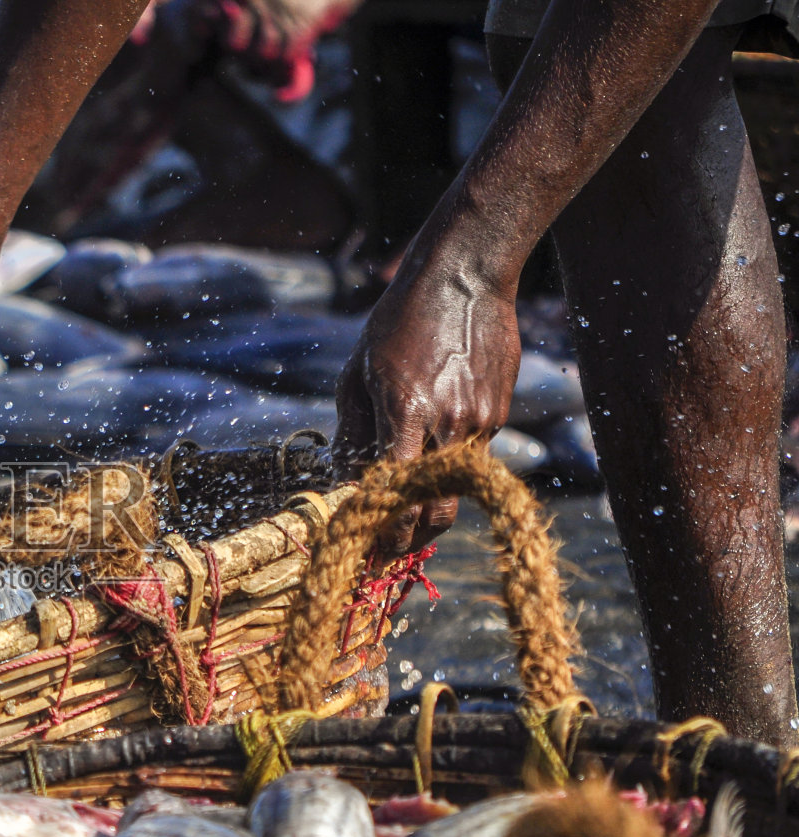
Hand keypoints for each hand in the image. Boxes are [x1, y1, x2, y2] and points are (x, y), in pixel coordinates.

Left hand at [334, 261, 522, 556]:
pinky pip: (470, 460)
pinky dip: (448, 472)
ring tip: (404, 519)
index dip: (380, 537)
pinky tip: (431, 458)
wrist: (466, 278)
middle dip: (410, 543)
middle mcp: (448, 427)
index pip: (393, 499)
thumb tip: (342, 484)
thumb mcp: (358, 374)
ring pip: (455, 493)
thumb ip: (352, 434)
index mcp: (405, 415)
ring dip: (430, 513)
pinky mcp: (499, 415)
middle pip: (435, 516)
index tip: (364, 552)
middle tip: (387, 553)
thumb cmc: (398, 322)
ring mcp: (480, 423)